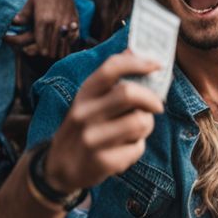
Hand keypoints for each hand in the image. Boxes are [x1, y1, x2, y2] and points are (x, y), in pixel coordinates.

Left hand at [5, 0, 79, 58]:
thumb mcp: (30, 3)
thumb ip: (23, 15)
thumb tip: (14, 22)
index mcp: (43, 19)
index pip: (40, 43)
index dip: (34, 50)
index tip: (28, 50)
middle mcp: (56, 23)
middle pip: (51, 47)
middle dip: (43, 52)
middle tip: (37, 52)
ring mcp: (67, 23)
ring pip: (62, 46)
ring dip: (56, 51)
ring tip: (50, 52)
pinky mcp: (74, 22)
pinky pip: (73, 39)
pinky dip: (68, 45)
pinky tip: (63, 47)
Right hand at [44, 50, 164, 193]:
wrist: (60, 168)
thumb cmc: (83, 128)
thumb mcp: (88, 101)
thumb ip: (110, 79)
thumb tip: (133, 49)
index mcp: (84, 93)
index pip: (111, 68)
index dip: (138, 63)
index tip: (157, 65)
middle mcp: (84, 113)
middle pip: (128, 93)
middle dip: (151, 99)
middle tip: (157, 106)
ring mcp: (91, 138)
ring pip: (139, 122)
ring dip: (146, 126)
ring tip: (136, 131)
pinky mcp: (101, 162)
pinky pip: (137, 149)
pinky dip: (137, 148)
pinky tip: (125, 150)